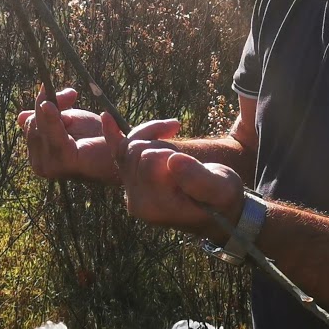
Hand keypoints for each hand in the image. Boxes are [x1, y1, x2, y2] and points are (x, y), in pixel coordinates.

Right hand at [16, 86, 109, 180]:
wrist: (123, 151)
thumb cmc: (97, 137)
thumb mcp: (67, 122)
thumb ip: (45, 118)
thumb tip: (19, 116)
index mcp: (38, 155)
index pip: (29, 124)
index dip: (41, 103)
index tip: (55, 90)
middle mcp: (39, 165)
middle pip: (33, 124)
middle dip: (48, 103)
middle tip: (70, 95)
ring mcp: (50, 166)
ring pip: (42, 126)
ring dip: (56, 109)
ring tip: (72, 103)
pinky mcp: (64, 162)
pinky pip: (54, 133)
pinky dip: (52, 119)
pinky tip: (51, 106)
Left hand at [102, 112, 244, 239]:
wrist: (216, 211)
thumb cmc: (221, 198)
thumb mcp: (220, 189)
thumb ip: (198, 179)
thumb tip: (174, 160)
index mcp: (158, 205)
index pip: (150, 160)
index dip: (168, 152)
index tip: (185, 157)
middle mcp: (138, 202)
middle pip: (135, 151)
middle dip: (160, 143)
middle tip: (182, 150)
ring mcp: (132, 192)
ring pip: (127, 147)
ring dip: (151, 137)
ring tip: (174, 139)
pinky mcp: (131, 182)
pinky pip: (116, 153)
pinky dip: (112, 134)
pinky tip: (107, 117)